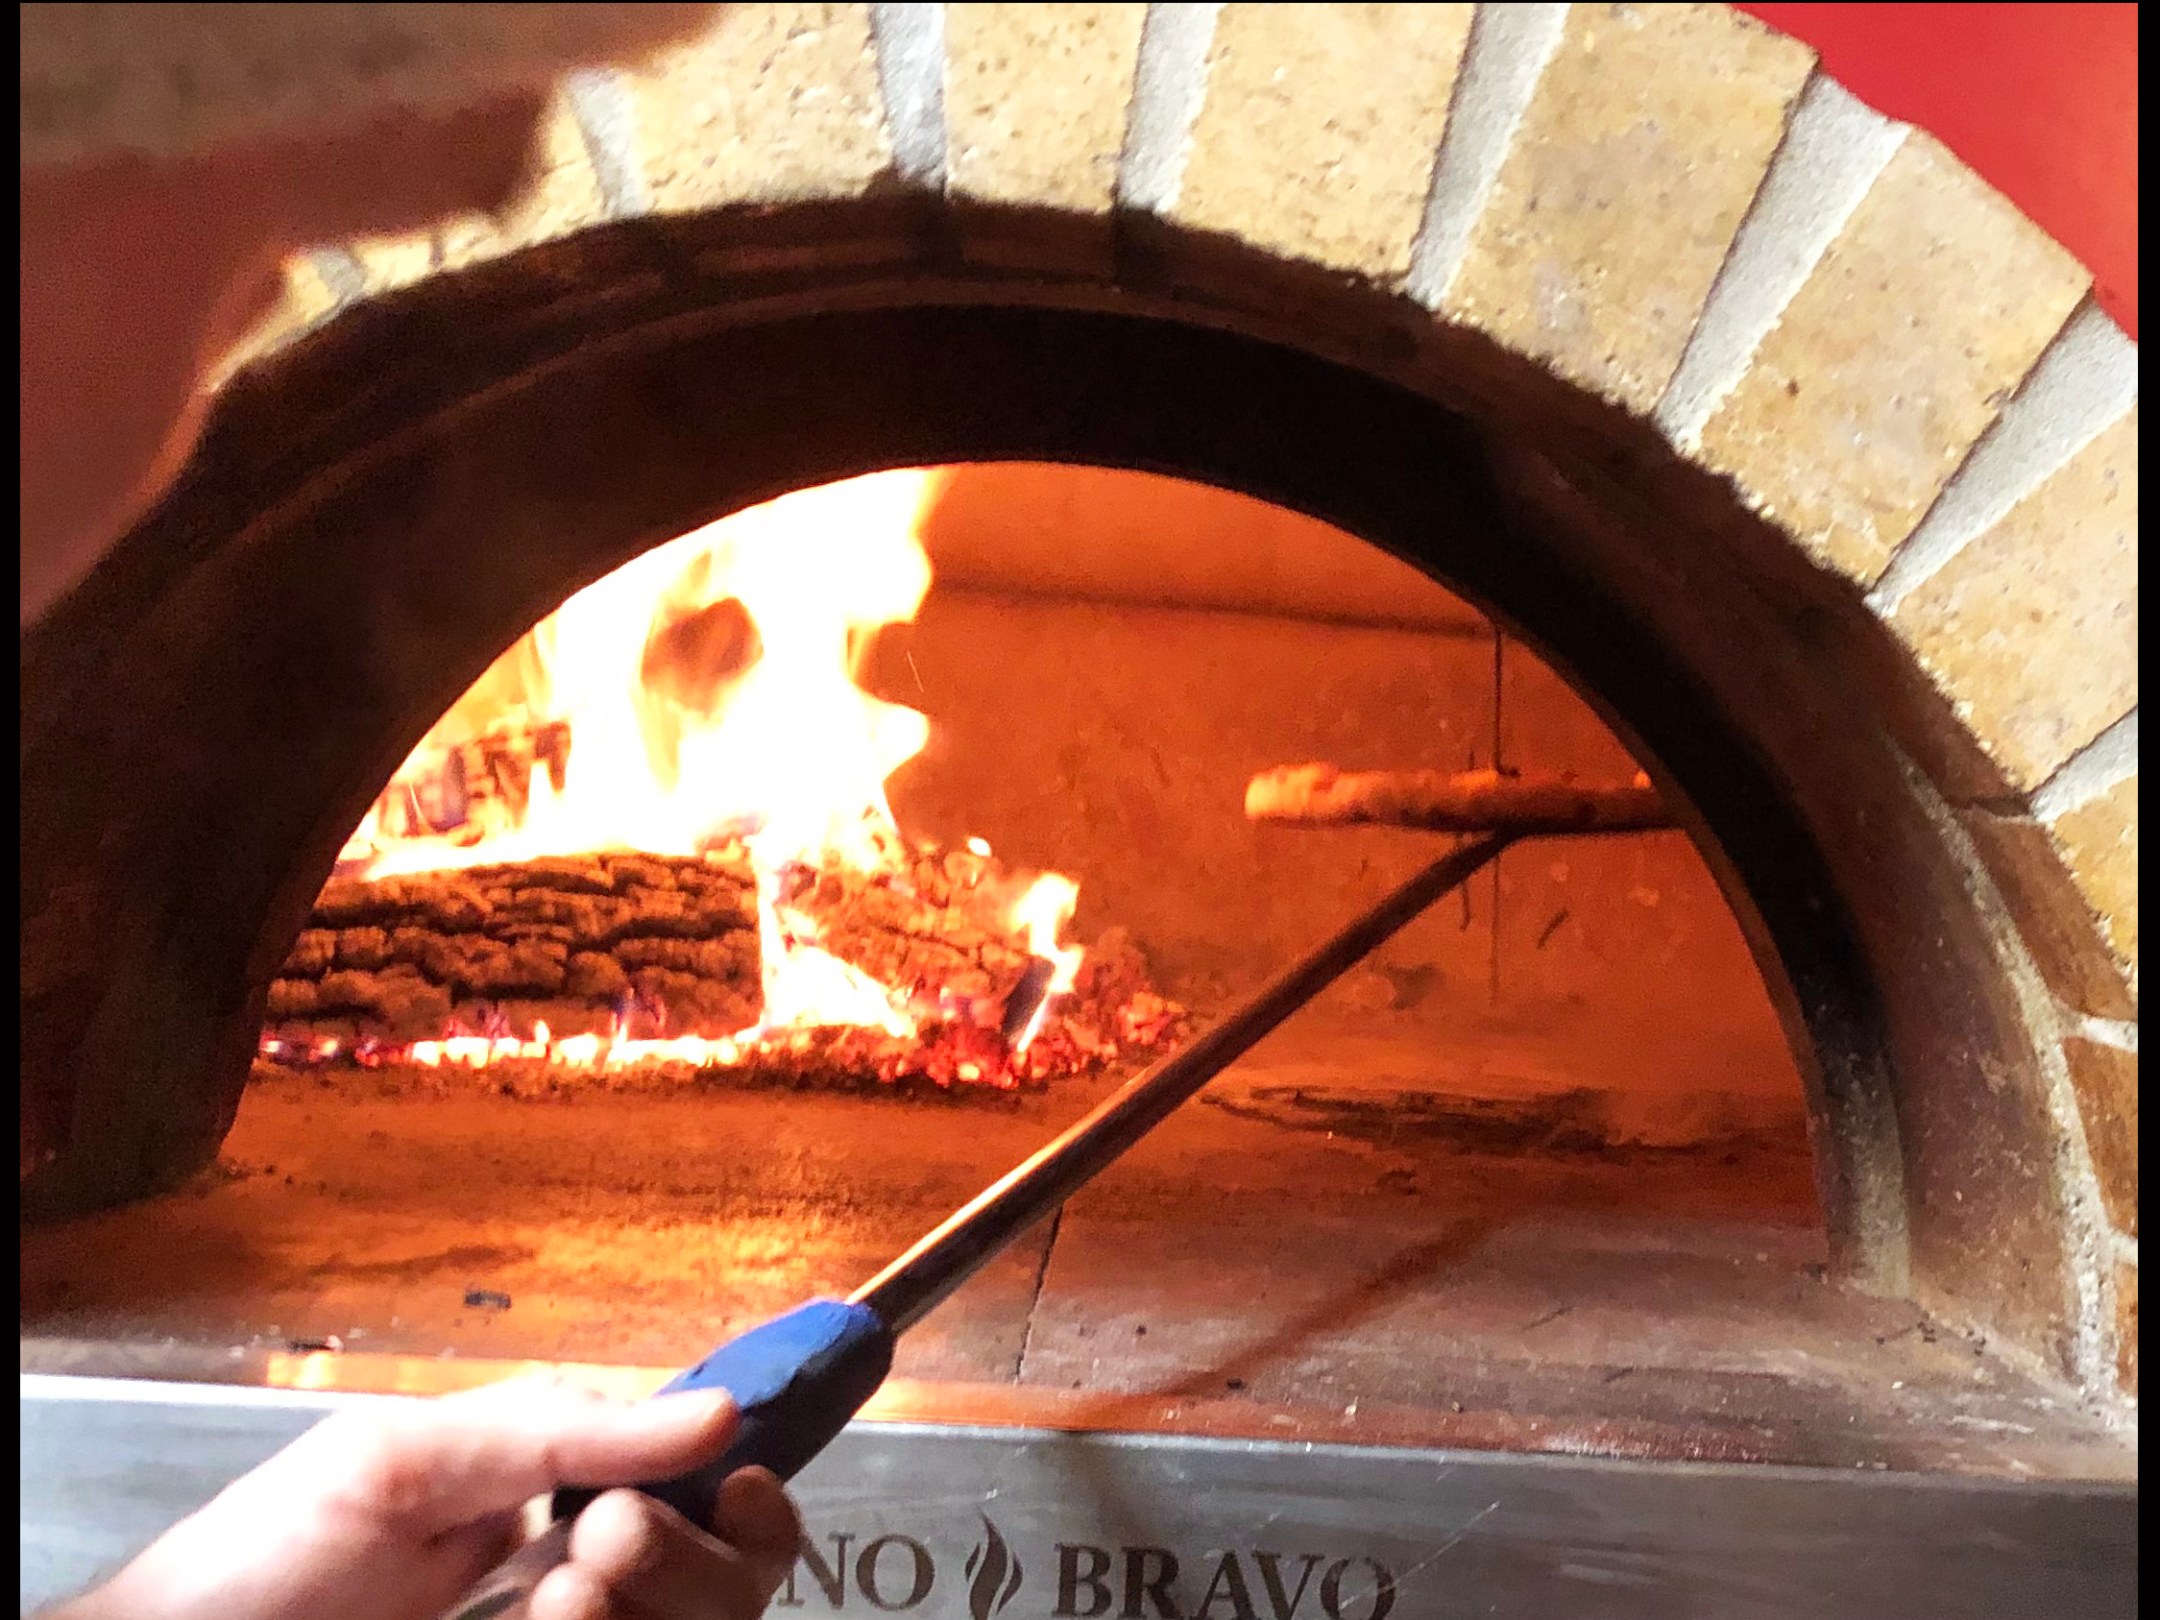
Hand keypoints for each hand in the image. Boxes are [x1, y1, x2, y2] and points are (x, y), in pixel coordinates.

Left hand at [47, 1374, 802, 1619]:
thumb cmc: (258, 1565)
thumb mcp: (403, 1459)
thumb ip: (558, 1429)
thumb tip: (719, 1410)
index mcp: (562, 1505)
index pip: (715, 1505)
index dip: (749, 1500)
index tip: (741, 1487)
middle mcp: (582, 1591)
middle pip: (731, 1586)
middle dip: (690, 1559)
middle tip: (595, 1546)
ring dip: (647, 1609)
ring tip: (552, 1605)